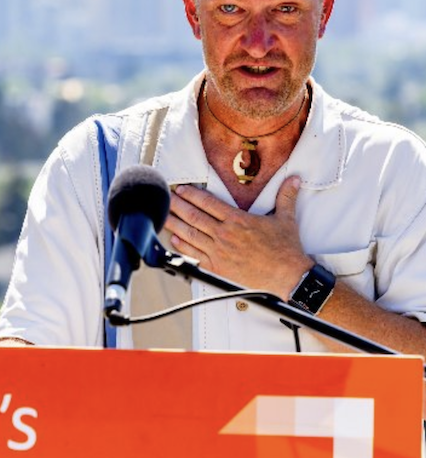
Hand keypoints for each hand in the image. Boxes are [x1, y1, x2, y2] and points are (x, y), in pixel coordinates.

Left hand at [164, 176, 313, 297]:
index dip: (192, 194)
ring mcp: (218, 252)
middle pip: (193, 217)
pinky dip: (182, 247)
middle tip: (165, 198)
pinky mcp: (217, 268)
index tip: (181, 189)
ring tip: (163, 216)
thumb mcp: (286, 219)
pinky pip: (194, 255)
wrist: (288, 278)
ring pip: (190, 235)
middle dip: (177, 205)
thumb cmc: (286, 250)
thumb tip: (295, 179)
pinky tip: (174, 240)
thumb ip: (285, 197)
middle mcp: (224, 235)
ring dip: (174, 224)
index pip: (208, 203)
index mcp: (238, 220)